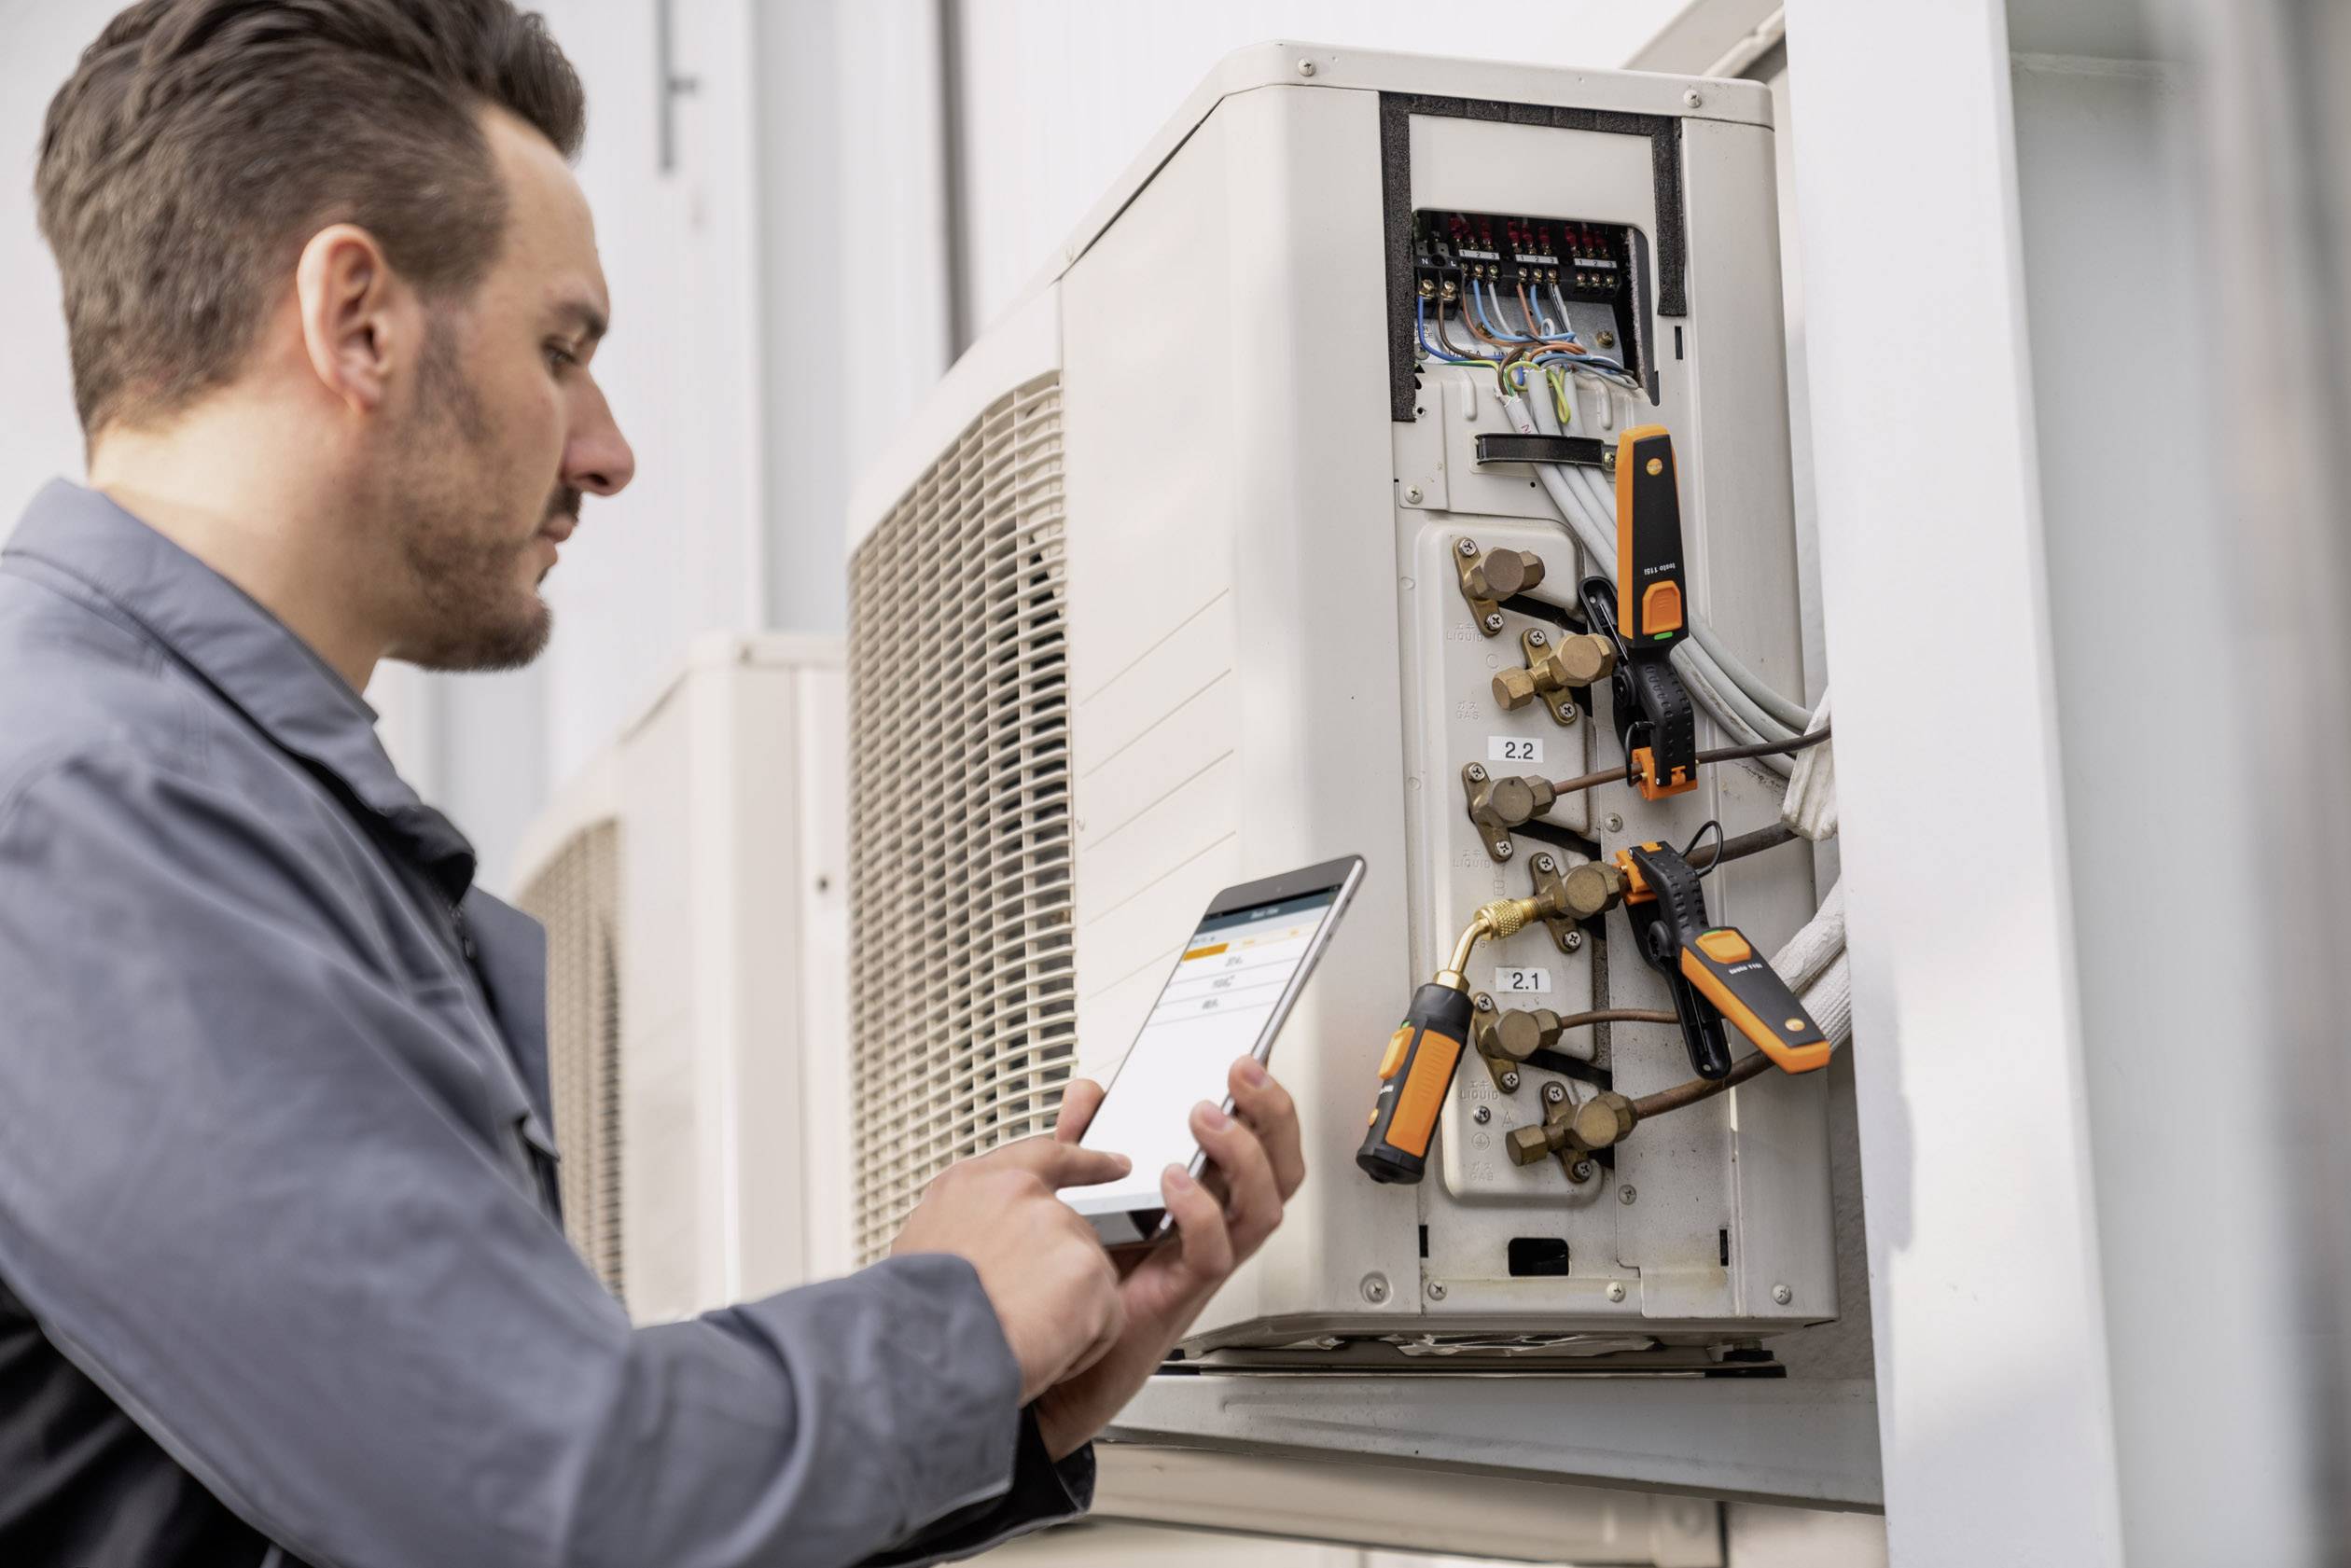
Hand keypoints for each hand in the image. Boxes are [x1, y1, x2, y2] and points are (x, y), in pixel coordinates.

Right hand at [891, 1137, 1130, 1404]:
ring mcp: (1057, 1226)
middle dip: (1057, 1279)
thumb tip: (976, 1250)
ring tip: (1016, 1337)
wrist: (921, 1359)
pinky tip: (1040, 1354)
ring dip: (1064, 1316)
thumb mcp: (918, 1254)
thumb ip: (964, 1234)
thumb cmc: (910, 1322)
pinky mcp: (1086, 1268)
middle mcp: (1019, 1194)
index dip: (1083, 1163)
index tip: (1114, 1165)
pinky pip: (1105, 1319)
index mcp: (971, 1185)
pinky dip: (1082, 1348)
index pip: (1041, 1158)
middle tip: (1019, 1316)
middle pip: (1071, 1234)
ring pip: (1088, 1280)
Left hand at [1031, 1058, 1305, 1458]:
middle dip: (1272, 1113)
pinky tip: (1174, 1183)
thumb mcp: (1077, 1196)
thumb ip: (1083, 1142)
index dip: (1265, 1099)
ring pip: (1264, 1207)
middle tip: (1245, 1070)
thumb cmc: (1073, 1285)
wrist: (1047, 1364)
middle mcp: (1211, 1226)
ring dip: (1245, 1155)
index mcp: (1196, 1197)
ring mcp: (1201, 1260)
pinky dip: (1201, 1213)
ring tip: (1208, 1116)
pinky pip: (1215, 1254)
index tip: (1254, 1052)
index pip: (1253, 1142)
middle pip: (1279, 1167)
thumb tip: (1090, 1093)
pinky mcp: (1179, 1294)